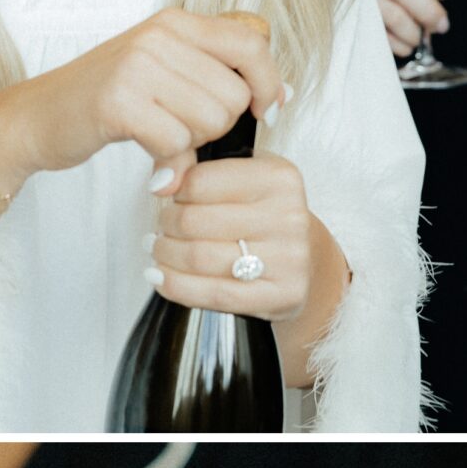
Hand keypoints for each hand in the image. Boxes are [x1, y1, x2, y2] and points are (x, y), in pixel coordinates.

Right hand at [0, 8, 286, 195]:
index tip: (266, 110)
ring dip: (191, 145)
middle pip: (234, 94)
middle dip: (217, 127)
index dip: (269, 82)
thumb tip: (282, 94)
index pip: (251, 42)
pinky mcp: (119, 103)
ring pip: (210, 120)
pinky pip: (176, 142)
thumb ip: (212, 73)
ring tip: (161, 141)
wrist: (37, 118)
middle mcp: (159, 35)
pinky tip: (154, 164)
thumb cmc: (105, 100)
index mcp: (175, 23)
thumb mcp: (160, 69)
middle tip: (181, 132)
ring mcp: (137, 66)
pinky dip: (170, 163)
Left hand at [147, 152, 314, 321]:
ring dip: (166, 255)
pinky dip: (176, 286)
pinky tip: (161, 278)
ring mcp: (287, 258)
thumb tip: (159, 182)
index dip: (174, 192)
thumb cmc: (266, 217)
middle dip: (165, 226)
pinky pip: (213, 294)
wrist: (307, 259)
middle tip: (161, 228)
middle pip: (193, 221)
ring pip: (199, 258)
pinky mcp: (281, 294)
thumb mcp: (245, 181)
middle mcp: (287, 216)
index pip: (200, 182)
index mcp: (277, 178)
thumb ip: (199, 173)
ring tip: (159, 250)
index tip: (171, 198)